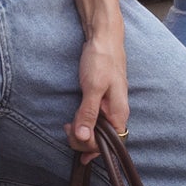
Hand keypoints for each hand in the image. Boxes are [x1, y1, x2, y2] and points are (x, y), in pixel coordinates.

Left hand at [66, 34, 129, 164]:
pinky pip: (95, 121)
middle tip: (67, 130)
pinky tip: (73, 124)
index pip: (108, 144)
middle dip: (83, 141)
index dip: (90, 145)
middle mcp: (116, 114)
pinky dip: (83, 126)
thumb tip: (83, 137)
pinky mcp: (102, 102)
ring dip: (82, 134)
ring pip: (98, 132)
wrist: (103, 39)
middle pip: (102, 141)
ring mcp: (109, 108)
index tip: (74, 135)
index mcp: (119, 113)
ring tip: (68, 126)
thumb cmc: (102, 60)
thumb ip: (89, 113)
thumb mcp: (93, 87)